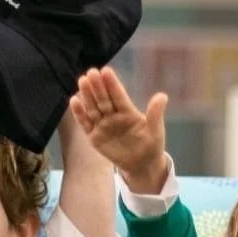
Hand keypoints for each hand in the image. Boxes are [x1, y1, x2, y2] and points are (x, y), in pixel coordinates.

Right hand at [69, 67, 168, 191]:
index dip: (112, 84)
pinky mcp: (94, 137)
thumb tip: (163, 96)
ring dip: (87, 95)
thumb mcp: (156, 131)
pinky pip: (85, 124)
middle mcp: (113, 116)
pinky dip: (79, 114)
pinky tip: (74, 101)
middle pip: (104, 99)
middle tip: (91, 72)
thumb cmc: (151, 145)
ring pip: (93, 108)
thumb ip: (155, 114)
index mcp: (128, 112)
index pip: (119, 96)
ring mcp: (103, 125)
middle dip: (97, 86)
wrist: (142, 165)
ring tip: (82, 81)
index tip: (106, 71)